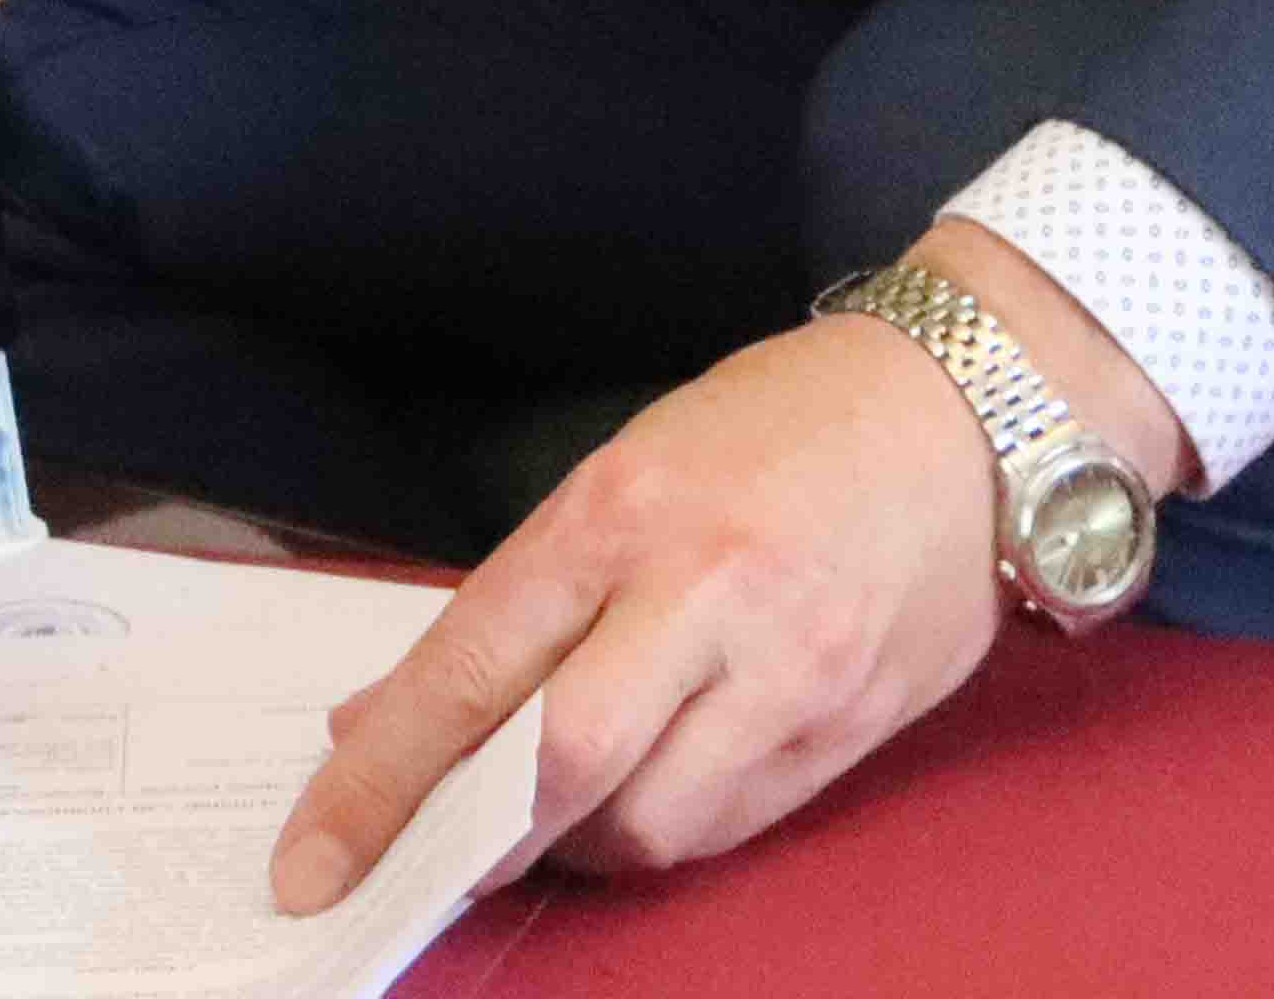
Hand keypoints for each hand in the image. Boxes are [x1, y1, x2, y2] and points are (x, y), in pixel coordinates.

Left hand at [269, 223, 1177, 902]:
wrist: (962, 412)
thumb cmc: (771, 432)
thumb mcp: (624, 474)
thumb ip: (520, 604)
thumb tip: (391, 719)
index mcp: (620, 512)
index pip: (471, 665)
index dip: (380, 778)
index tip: (311, 861)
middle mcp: (704, 592)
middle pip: (565, 759)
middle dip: (484, 833)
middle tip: (441, 859)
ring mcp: (789, 667)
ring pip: (654, 822)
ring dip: (585, 844)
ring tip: (563, 813)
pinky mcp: (853, 723)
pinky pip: (736, 823)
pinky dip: (671, 830)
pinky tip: (650, 798)